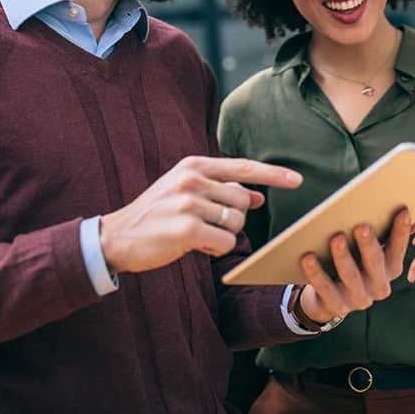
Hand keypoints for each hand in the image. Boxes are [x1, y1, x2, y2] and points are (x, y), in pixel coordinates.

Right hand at [99, 156, 300, 273]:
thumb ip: (221, 190)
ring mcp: (189, 203)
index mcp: (193, 165)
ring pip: (235, 222)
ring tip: (196, 235)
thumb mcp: (187, 193)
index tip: (297, 179)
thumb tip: (257, 195)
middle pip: (242, 200)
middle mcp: (192, 179)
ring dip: (222, 235)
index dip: (273, 174)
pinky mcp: (186, 228)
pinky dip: (215, 248)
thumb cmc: (157, 216)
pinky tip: (194, 246)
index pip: (243, 167)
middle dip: (233, 218)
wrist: (117, 237)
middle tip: (206, 225)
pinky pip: (225, 241)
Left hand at [297, 208, 414, 323]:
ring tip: (336, 238)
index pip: (398, 248)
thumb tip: (414, 216)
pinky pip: (325, 288)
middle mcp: (379, 286)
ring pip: (351, 276)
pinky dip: (316, 273)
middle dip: (369, 244)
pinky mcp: (338, 307)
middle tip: (362, 226)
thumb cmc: (355, 264)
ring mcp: (359, 299)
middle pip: (375, 263)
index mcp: (391, 269)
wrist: (329, 298)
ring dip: (343, 256)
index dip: (401, 231)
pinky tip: (307, 257)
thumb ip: (391, 235)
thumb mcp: (374, 251)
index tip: (402, 211)